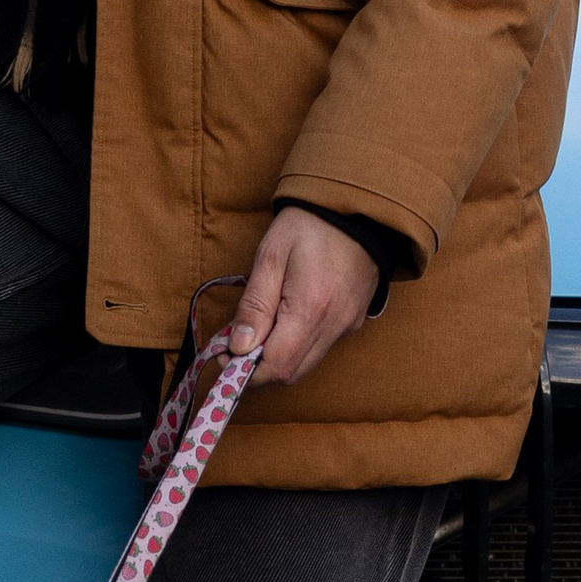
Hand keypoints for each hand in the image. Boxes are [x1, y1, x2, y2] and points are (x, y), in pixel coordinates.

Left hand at [226, 207, 378, 387]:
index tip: (224, 354)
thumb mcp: (270, 257)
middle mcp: (334, 325)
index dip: (245, 369)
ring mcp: (348, 325)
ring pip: (306, 363)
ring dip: (279, 357)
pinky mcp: (354, 321)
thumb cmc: (307, 226)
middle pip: (291, 372)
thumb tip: (238, 348)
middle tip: (237, 343)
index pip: (276, 366)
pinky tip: (286, 320)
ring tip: (261, 328)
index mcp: (311, 309)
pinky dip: (299, 345)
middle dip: (259, 367)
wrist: (356, 209)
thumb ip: (254, 306)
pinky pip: (322, 347)